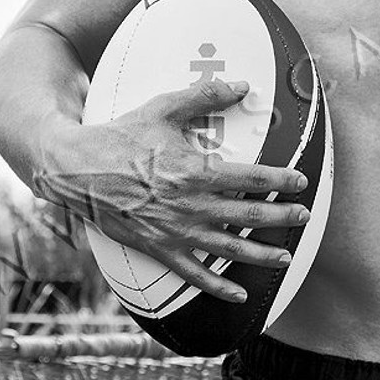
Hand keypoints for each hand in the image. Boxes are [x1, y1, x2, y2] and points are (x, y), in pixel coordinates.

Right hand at [34, 78, 310, 303]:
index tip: (301, 183)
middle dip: (281, 218)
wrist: (75, 170)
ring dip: (261, 255)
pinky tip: (239, 294)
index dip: (280, 181)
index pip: (250, 178)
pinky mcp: (158, 249)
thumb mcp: (162, 109)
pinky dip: (218, 287)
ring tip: (285, 257)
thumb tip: (243, 85)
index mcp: (194, 170)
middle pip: (248, 215)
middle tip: (304, 216)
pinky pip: (194, 274)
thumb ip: (204, 96)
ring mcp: (175, 231)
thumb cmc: (121, 136)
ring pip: (228, 249)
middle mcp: (190, 204)